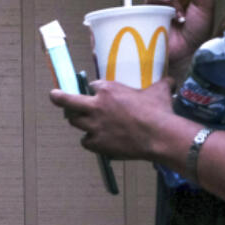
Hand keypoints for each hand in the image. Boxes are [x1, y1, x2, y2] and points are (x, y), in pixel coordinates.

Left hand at [49, 77, 175, 160]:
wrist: (159, 136)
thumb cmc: (159, 111)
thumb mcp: (159, 91)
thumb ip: (161, 84)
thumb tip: (171, 80)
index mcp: (107, 90)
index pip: (92, 85)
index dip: (95, 89)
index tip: (95, 91)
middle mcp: (96, 106)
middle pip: (68, 101)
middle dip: (59, 98)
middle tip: (53, 96)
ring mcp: (94, 126)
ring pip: (75, 122)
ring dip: (77, 121)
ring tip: (80, 121)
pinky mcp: (97, 143)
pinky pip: (86, 141)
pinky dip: (90, 141)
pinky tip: (96, 141)